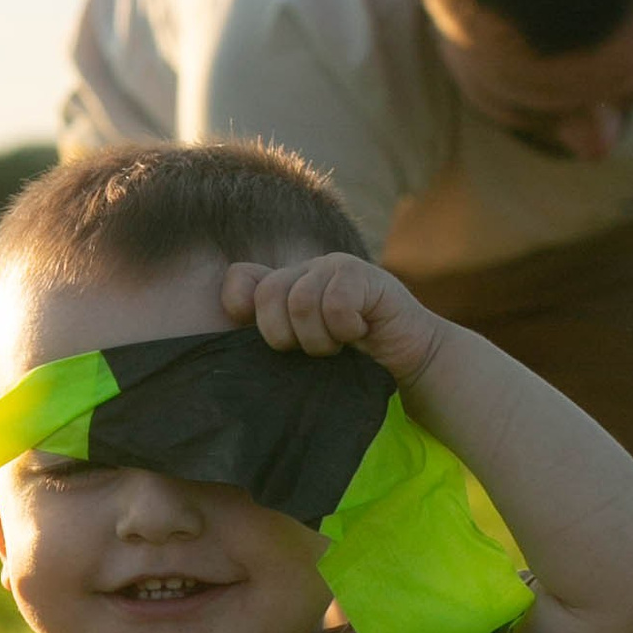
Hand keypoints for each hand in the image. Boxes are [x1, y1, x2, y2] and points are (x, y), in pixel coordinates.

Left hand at [222, 252, 446, 388]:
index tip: (271, 340)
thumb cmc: (353, 364)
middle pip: (267, 294)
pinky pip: (336, 303)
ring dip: (320, 339)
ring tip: (339, 346)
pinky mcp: (364, 274)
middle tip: (314, 351)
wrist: (410, 362)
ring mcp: (334, 268)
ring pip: (301, 301)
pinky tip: (361, 333)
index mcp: (285, 287)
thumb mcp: (302, 355)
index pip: (240, 279)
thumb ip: (269, 342)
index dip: (240, 308)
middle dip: (285, 336)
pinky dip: (346, 329)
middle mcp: (306, 271)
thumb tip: (223, 354)